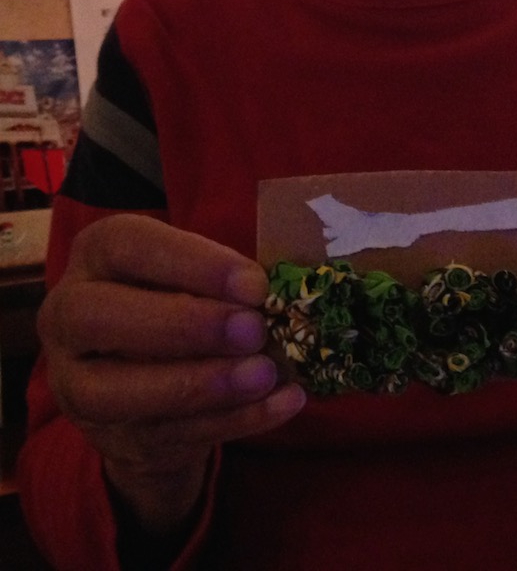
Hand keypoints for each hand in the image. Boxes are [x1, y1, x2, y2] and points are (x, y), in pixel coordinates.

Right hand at [38, 214, 305, 534]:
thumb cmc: (184, 301)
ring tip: (266, 374)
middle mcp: (69, 315)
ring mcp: (77, 384)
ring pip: (120, 391)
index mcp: (98, 254)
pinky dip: (235, 419)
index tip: (254, 284)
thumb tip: (281, 293)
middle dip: (185, 325)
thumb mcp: (197, 275)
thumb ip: (227, 279)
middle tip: (253, 330)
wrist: (153, 383)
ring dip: (205, 384)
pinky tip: (282, 402)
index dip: (192, 263)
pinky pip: (169, 433)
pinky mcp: (113, 436)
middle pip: (102, 318)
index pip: (128, 245)